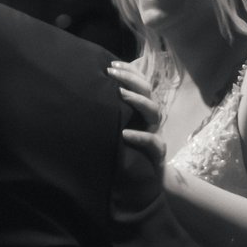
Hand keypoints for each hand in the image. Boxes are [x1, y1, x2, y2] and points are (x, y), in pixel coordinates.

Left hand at [110, 62, 178, 197]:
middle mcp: (150, 118)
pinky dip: (139, 136)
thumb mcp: (117, 127)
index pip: (140, 83)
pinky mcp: (157, 152)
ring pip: (154, 110)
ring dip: (137, 100)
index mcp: (141, 109)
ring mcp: (155, 133)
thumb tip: (89, 93)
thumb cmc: (126, 151)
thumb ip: (111, 111)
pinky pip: (152, 142)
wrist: (143, 182)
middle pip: (147, 91)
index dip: (129, 71)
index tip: (111, 64)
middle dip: (130, 79)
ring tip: (120, 94)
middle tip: (111, 73)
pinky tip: (124, 134)